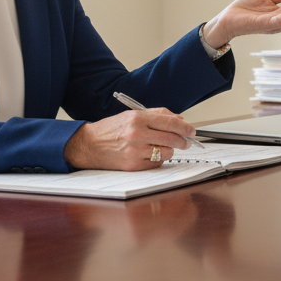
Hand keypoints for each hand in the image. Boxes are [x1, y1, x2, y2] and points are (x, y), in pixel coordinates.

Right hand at [63, 107, 194, 170]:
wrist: (88, 145)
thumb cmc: (110, 129)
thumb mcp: (132, 115)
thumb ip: (157, 115)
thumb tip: (179, 119)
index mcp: (137, 118)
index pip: (170, 122)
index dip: (185, 127)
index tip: (192, 130)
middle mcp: (137, 134)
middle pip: (171, 138)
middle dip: (183, 141)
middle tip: (186, 142)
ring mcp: (135, 151)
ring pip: (166, 152)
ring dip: (169, 150)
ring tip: (162, 147)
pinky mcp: (133, 165)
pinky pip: (156, 164)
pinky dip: (158, 159)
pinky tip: (150, 154)